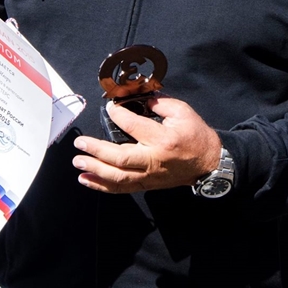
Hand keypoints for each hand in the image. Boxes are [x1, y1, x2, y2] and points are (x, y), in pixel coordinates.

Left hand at [73, 96, 220, 192]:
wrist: (209, 163)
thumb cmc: (196, 136)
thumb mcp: (183, 112)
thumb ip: (160, 103)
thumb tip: (138, 99)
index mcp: (164, 139)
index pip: (134, 127)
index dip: (118, 116)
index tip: (110, 108)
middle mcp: (154, 160)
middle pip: (121, 158)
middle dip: (97, 151)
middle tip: (80, 143)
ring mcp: (150, 175)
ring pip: (118, 178)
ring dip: (95, 171)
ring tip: (78, 162)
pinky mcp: (148, 184)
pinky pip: (122, 188)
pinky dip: (102, 185)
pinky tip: (87, 179)